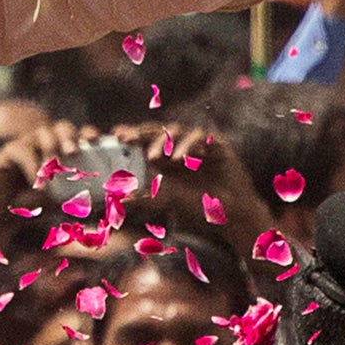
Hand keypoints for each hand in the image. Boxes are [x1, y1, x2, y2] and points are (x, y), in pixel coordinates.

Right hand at [0, 122, 90, 261]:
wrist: (0, 217)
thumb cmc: (32, 207)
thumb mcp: (59, 202)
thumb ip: (76, 196)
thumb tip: (99, 197)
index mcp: (62, 152)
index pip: (79, 136)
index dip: (89, 134)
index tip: (97, 140)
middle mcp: (45, 144)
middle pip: (62, 127)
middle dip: (71, 136)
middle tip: (74, 152)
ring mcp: (27, 145)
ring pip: (42, 133)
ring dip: (51, 147)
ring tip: (55, 166)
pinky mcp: (8, 152)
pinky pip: (22, 150)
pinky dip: (32, 165)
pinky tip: (36, 181)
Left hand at [115, 124, 271, 251]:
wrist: (229, 213)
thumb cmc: (197, 205)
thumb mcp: (165, 201)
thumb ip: (144, 200)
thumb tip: (120, 202)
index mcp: (164, 155)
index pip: (144, 139)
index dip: (131, 134)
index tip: (115, 136)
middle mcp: (178, 145)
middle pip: (157, 131)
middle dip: (140, 133)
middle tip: (126, 139)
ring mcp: (198, 143)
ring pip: (177, 131)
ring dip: (163, 142)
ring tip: (153, 158)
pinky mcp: (217, 144)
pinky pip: (201, 138)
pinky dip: (188, 146)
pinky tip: (180, 158)